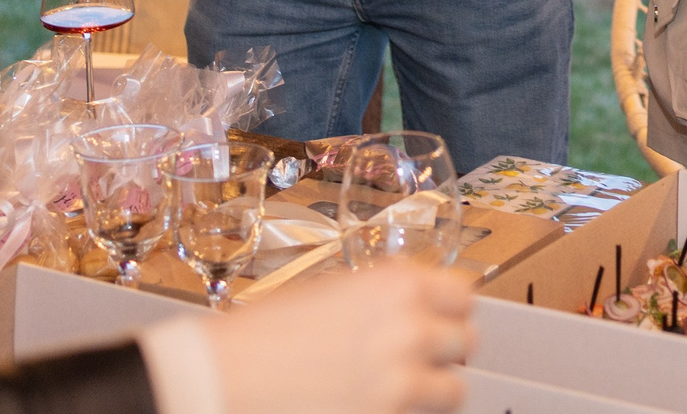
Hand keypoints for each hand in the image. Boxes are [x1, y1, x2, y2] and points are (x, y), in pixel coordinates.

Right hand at [209, 261, 471, 413]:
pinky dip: (407, 412)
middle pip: (465, 341)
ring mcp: (402, 381)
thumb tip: (413, 312)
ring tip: (402, 390)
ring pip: (453, 389)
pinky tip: (378, 405)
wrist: (220, 378)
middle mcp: (410, 329)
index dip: (449, 309)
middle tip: (422, 358)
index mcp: (396, 284)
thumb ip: (383, 300)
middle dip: (444, 350)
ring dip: (432, 389)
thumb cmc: (261, 335)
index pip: (463, 293)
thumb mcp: (331, 292)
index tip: (442, 318)